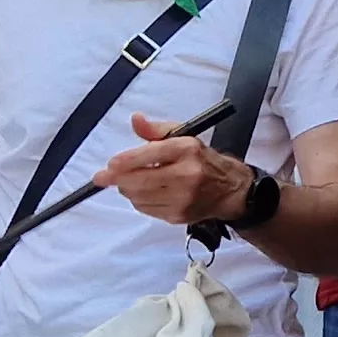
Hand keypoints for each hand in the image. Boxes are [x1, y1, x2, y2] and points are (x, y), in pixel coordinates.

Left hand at [97, 113, 254, 224]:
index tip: (110, 165)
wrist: (230, 190)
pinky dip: (140, 201)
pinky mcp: (178, 216)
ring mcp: (182, 198)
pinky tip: (147, 192)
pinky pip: (146, 209)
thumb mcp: (184, 137)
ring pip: (138, 197)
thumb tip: (135, 120)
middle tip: (107, 176)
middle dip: (118, 179)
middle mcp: (186, 175)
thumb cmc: (203, 161)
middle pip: (139, 181)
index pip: (150, 155)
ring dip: (128, 190)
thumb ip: (155, 130)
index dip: (125, 162)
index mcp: (186, 150)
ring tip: (134, 181)